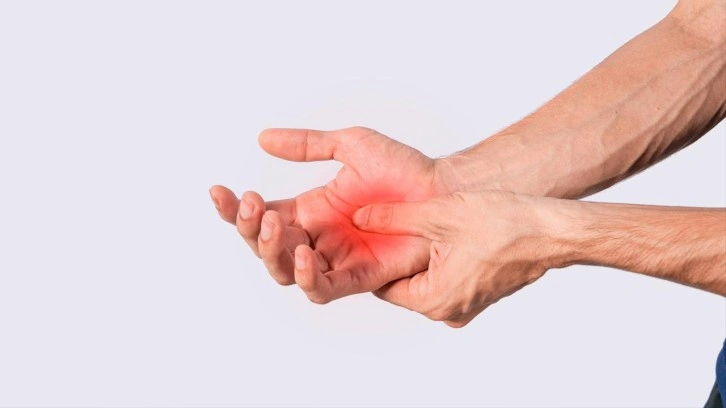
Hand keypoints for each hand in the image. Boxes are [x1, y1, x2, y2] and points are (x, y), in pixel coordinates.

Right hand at [210, 127, 454, 302]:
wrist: (443, 190)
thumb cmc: (404, 170)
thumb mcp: (351, 146)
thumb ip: (307, 146)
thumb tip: (263, 138)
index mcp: (310, 210)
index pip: (261, 216)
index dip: (234, 209)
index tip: (218, 189)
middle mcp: (317, 237)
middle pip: (265, 246)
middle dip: (249, 228)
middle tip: (253, 205)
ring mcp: (335, 259)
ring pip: (284, 270)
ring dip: (270, 250)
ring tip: (273, 222)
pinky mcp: (358, 277)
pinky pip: (321, 288)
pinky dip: (305, 276)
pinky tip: (303, 252)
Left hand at [352, 191, 565, 326]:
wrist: (551, 231)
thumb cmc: (505, 224)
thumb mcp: (439, 215)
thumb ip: (394, 218)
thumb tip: (360, 218)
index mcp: (434, 300)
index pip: (383, 285)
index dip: (375, 257)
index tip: (369, 235)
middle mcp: (449, 312)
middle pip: (404, 283)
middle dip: (398, 256)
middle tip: (393, 224)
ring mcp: (466, 306)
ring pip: (426, 279)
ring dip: (421, 256)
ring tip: (423, 226)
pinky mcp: (479, 296)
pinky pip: (448, 279)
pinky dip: (442, 260)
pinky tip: (446, 235)